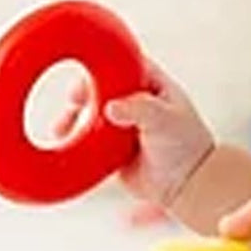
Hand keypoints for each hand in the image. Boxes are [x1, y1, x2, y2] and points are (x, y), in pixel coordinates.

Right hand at [53, 56, 214, 208]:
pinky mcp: (112, 147)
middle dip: (83, 92)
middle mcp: (134, 100)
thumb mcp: (166, 121)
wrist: (187, 185)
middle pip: (100, 86)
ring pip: (90, 113)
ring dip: (73, 117)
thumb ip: (140, 110)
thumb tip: (110, 107)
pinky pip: (89, 139)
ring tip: (62, 128)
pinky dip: (76, 140)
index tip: (86, 74)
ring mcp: (122, 123)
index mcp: (151, 84)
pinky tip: (66, 142)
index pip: (122, 64)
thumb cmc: (188, 147)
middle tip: (73, 101)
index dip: (102, 65)